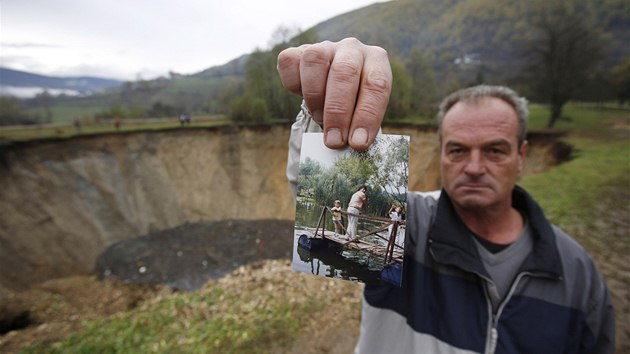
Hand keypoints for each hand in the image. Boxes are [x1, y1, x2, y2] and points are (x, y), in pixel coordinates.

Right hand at [277, 37, 391, 149]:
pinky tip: (301, 97)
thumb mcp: (363, 112)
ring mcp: (324, 47)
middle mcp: (352, 48)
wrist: (333, 88)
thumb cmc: (354, 104)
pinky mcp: (298, 51)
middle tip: (334, 141)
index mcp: (376, 60)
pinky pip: (290, 62)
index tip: (357, 143)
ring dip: (315, 96)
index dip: (367, 115)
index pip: (376, 84)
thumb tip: (351, 147)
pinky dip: (293, 84)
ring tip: (319, 118)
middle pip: (345, 72)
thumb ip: (359, 125)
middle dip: (338, 112)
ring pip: (315, 60)